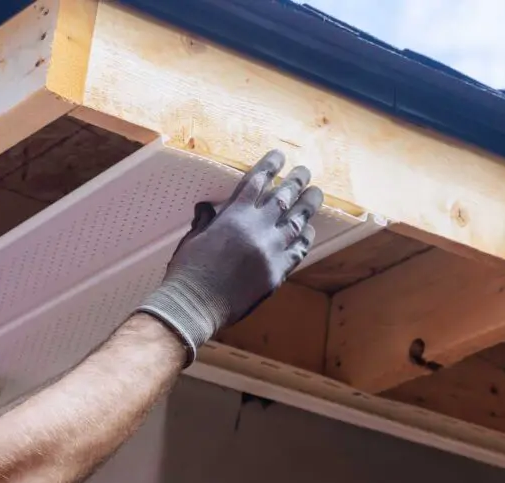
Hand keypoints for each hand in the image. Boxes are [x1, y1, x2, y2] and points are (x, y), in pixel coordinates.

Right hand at [137, 149, 322, 363]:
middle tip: (305, 171)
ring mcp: (271, 250)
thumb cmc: (187, 272)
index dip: (270, 165)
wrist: (195, 305)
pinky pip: (298, 250)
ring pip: (296, 221)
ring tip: (316, 193)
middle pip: (283, 197)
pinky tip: (309, 229)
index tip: (279, 155)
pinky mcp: (277, 272)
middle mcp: (257, 228)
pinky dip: (305, 238)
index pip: (257, 181)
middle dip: (296, 181)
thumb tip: (207, 208)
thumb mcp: (193, 238)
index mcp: (234, 215)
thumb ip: (206, 221)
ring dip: (308, 205)